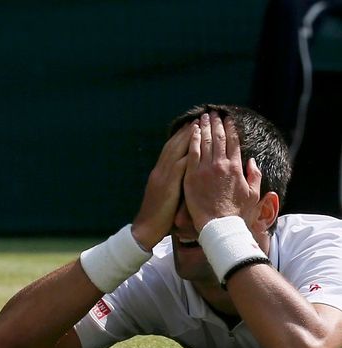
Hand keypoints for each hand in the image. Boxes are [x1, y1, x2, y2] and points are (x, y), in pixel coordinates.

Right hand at [132, 121, 195, 250]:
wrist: (146, 228)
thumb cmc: (159, 217)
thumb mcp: (166, 196)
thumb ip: (175, 184)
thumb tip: (188, 176)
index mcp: (159, 173)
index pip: (171, 149)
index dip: (182, 136)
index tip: (194, 125)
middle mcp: (160, 171)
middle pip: (174, 145)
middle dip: (188, 131)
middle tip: (201, 117)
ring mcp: (162, 177)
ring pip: (176, 151)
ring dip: (189, 137)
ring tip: (202, 124)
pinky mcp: (167, 185)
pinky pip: (179, 165)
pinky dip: (189, 153)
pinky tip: (199, 146)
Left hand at [183, 112, 261, 230]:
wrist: (219, 225)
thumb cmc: (237, 213)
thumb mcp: (253, 194)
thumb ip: (255, 176)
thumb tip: (253, 162)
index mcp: (237, 167)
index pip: (234, 142)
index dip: (231, 129)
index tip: (228, 120)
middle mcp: (221, 164)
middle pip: (218, 138)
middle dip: (216, 123)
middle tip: (213, 113)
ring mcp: (205, 169)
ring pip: (205, 142)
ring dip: (204, 127)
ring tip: (203, 117)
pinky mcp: (192, 175)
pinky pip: (191, 153)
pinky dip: (192, 140)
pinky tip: (192, 131)